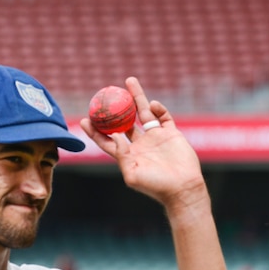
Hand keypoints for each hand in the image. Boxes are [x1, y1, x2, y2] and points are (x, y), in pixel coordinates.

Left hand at [79, 77, 205, 210]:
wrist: (183, 188)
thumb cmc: (156, 186)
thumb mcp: (132, 174)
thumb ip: (122, 155)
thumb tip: (114, 135)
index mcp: (128, 155)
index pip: (108, 140)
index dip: (96, 131)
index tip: (85, 119)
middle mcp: (140, 144)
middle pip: (124, 121)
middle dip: (115, 107)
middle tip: (106, 92)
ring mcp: (155, 138)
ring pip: (143, 112)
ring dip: (137, 97)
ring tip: (129, 80)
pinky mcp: (171, 134)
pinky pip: (163, 116)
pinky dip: (158, 108)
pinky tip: (152, 103)